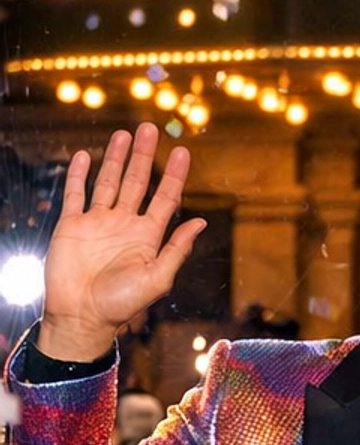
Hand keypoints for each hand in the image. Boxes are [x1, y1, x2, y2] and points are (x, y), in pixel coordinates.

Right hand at [41, 124, 204, 360]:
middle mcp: (124, 224)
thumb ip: (177, 248)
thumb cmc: (121, 304)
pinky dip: (80, 174)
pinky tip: (87, 155)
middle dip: (143, 156)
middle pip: (136, 182)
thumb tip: (202, 221)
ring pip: (108, 182)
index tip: (182, 150)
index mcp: (147, 236)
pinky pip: (76, 194)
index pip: (165, 198)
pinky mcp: (72, 225)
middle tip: (149, 128)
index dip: (174, 175)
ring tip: (124, 133)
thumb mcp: (157, 278)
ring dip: (115, 158)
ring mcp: (98, 223)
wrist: (80, 316)